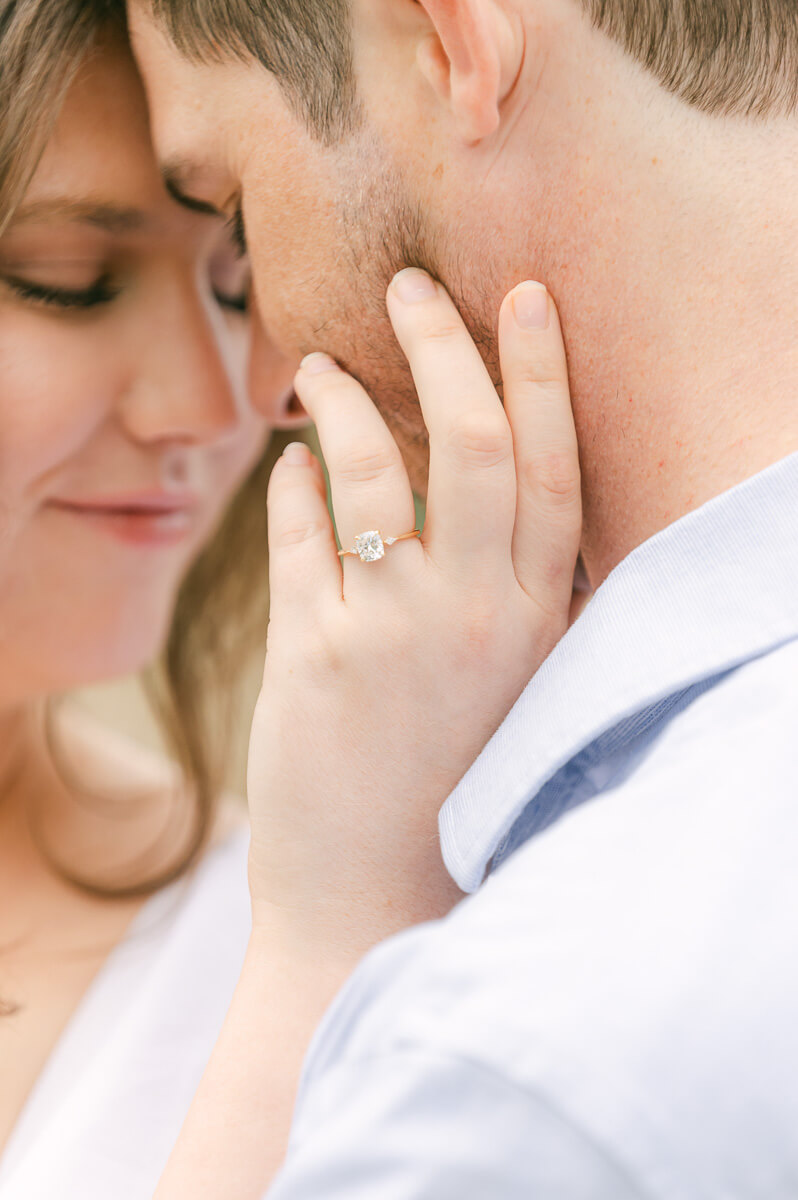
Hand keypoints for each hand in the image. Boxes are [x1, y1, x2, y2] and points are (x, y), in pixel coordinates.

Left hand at [247, 271, 580, 954]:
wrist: (379, 897)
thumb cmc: (454, 786)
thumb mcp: (514, 686)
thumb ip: (517, 592)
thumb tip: (486, 490)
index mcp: (540, 619)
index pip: (553, 467)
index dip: (540, 372)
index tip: (521, 295)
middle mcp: (478, 616)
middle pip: (472, 443)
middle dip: (444, 345)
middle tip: (411, 286)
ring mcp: (396, 636)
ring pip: (372, 473)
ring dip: (342, 402)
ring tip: (317, 365)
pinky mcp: (316, 661)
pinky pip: (300, 540)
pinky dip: (289, 487)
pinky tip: (284, 465)